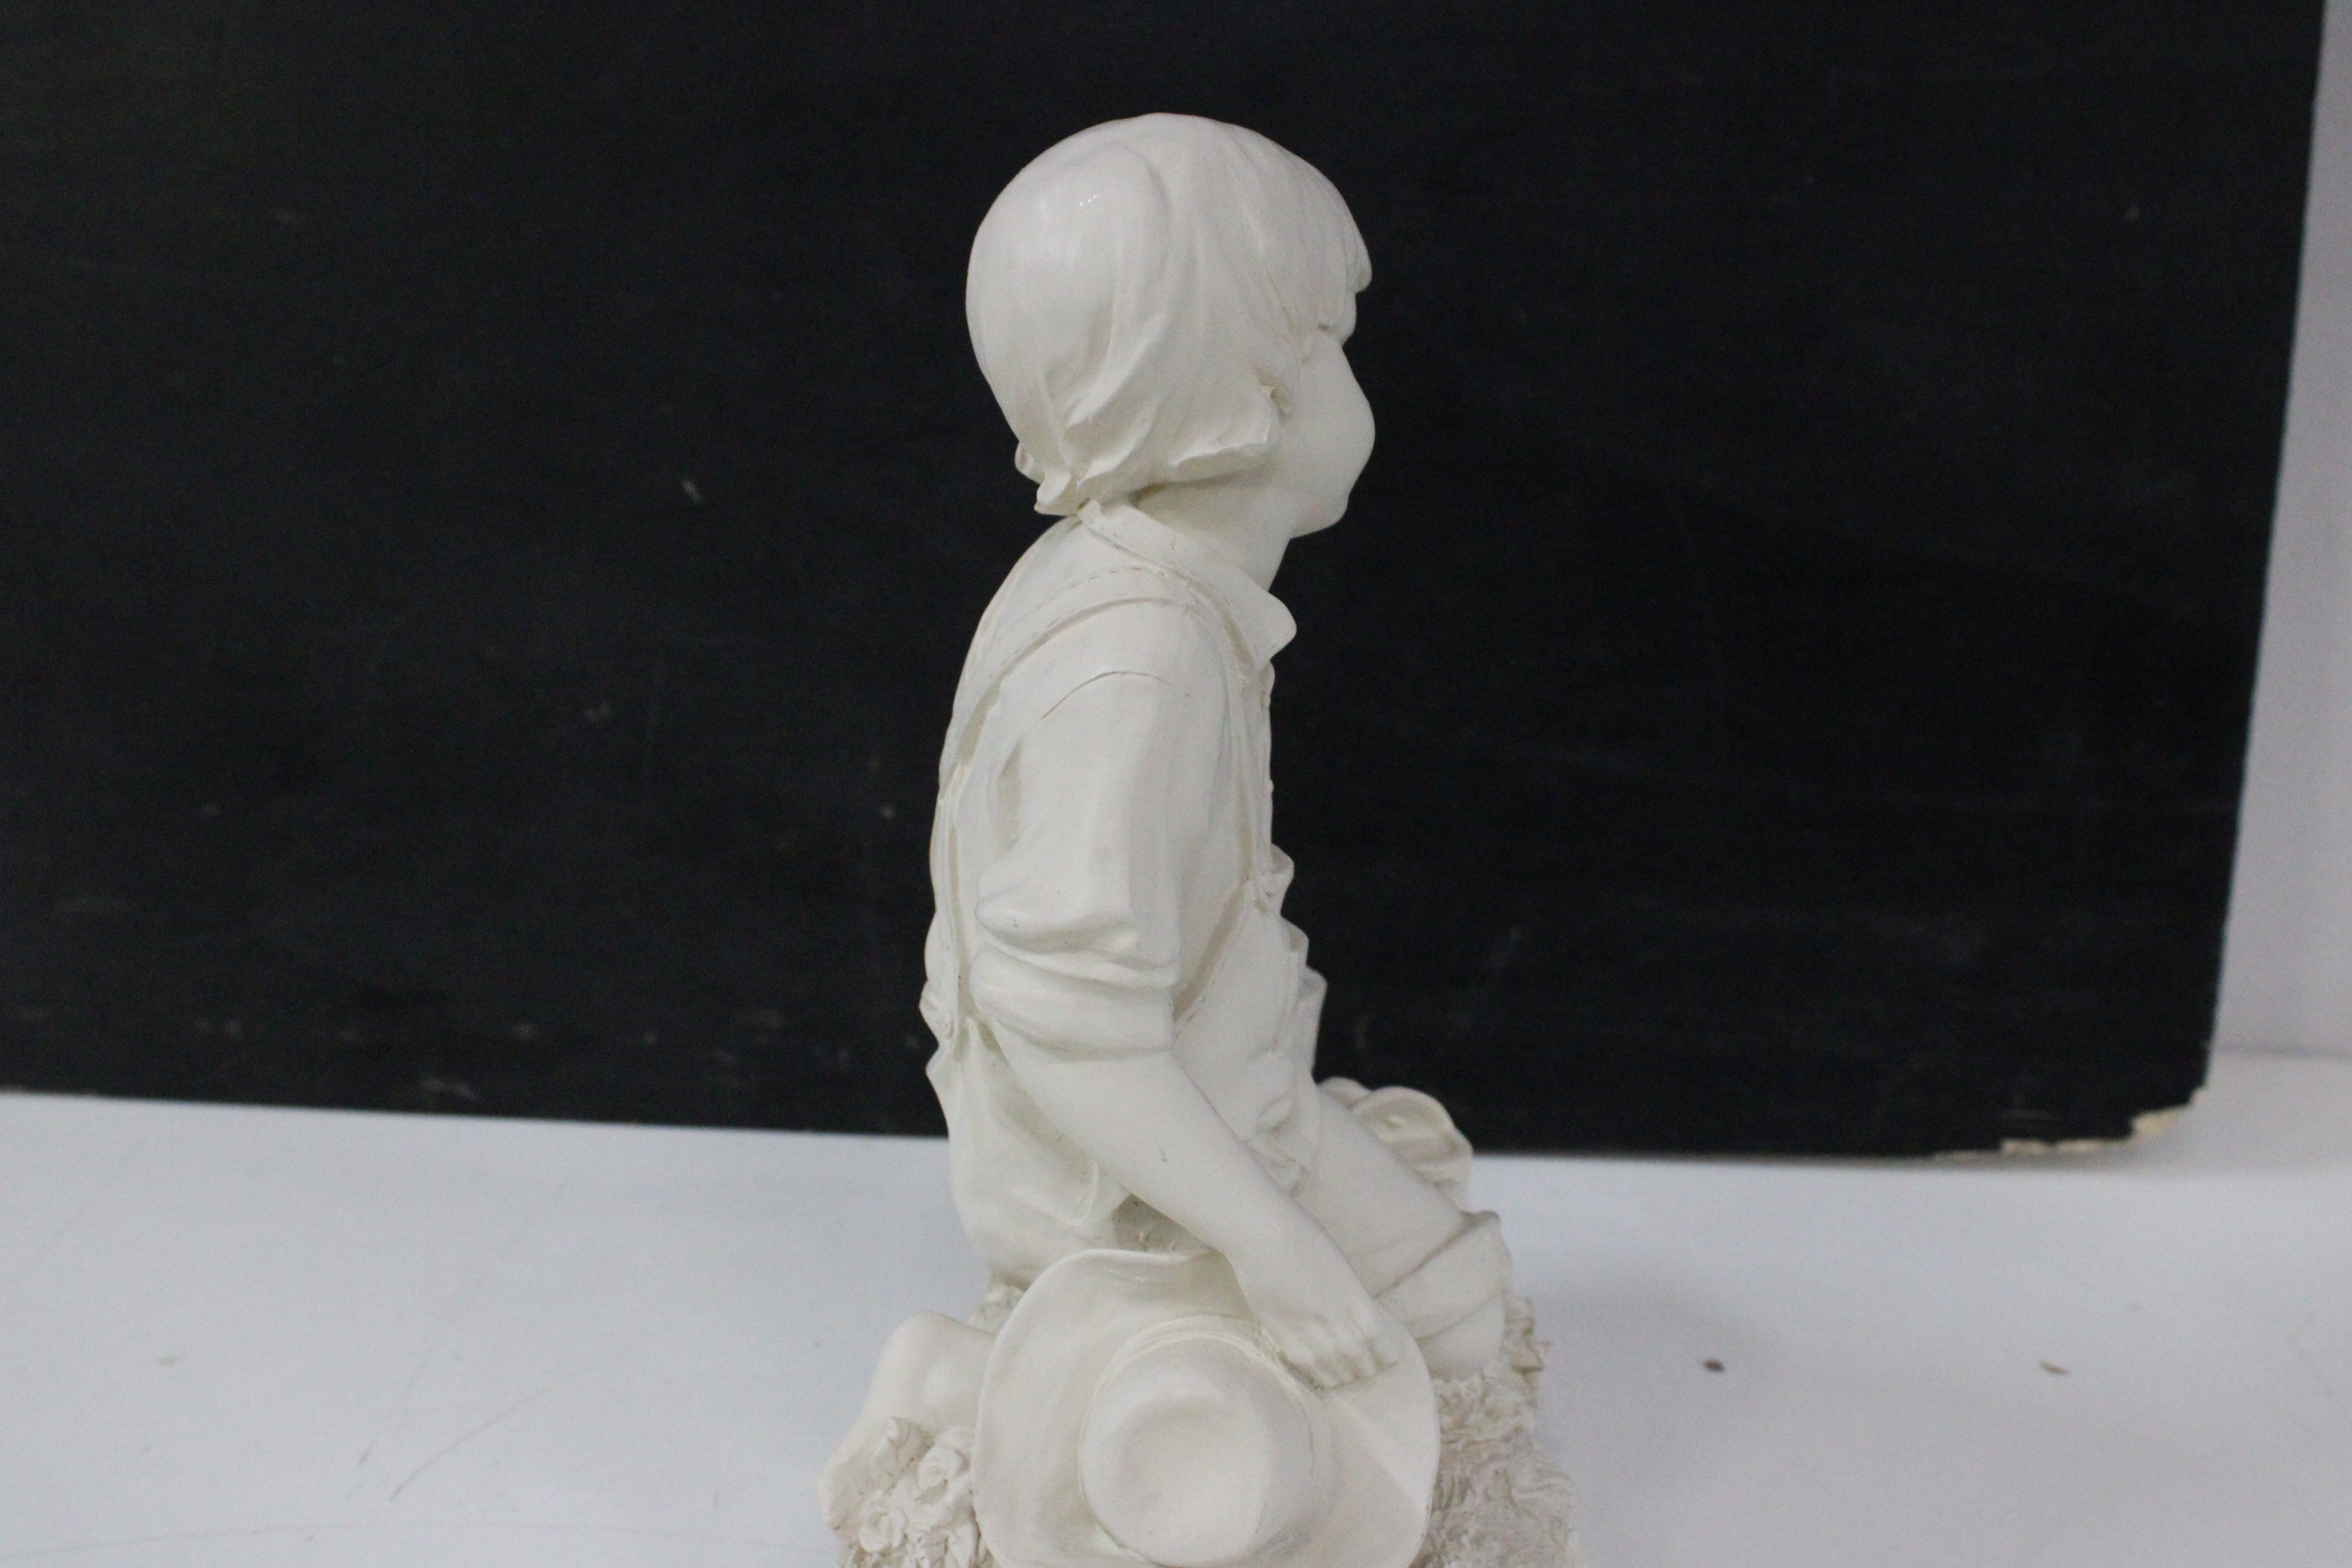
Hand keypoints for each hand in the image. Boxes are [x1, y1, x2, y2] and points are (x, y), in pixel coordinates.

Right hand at [1227, 1220, 1404, 1387]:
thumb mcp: (1338, 1264)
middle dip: (1364, 1368)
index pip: (1377, 1336)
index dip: (1384, 1353)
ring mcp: (1306, 1324)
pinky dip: (1317, 1373)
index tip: (1386, 1357)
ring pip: (1333, 1366)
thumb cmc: (1302, 1236)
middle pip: (1358, 1356)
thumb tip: (1355, 1314)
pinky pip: (1305, 1363)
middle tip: (1364, 1370)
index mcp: (1352, 1294)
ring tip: (1345, 1375)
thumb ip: (1348, 1292)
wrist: (1264, 1233)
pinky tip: (1322, 1373)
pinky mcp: (1281, 1330)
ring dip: (1342, 1375)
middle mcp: (1334, 1314)